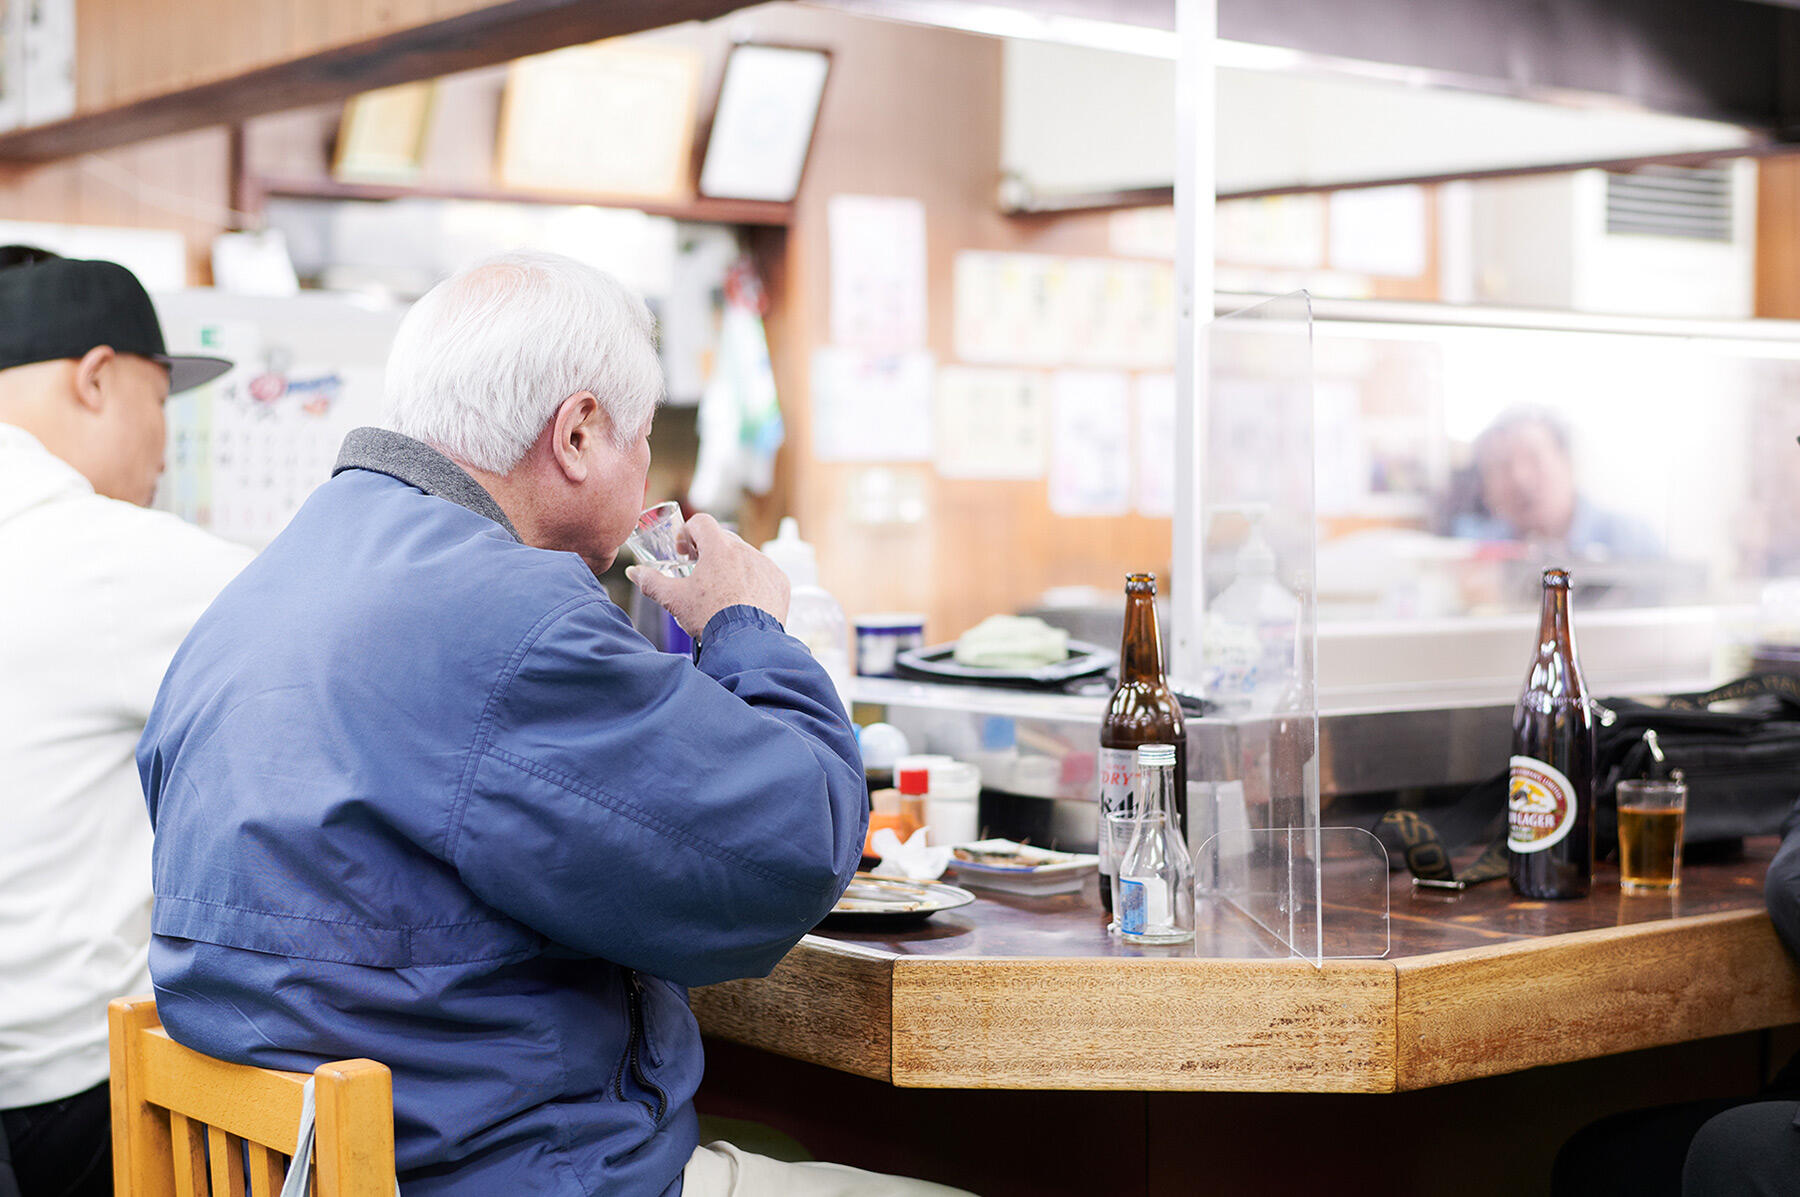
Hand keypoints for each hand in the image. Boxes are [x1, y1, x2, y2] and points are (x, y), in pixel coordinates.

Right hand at [626, 513, 790, 637]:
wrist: (746, 642)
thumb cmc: (709, 618)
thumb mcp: (674, 600)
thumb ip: (651, 582)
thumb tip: (634, 572)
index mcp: (718, 548)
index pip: (702, 522)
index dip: (689, 533)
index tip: (685, 552)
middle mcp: (745, 551)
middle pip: (723, 539)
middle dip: (709, 551)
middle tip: (699, 573)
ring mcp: (765, 565)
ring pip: (744, 556)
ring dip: (731, 566)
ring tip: (721, 592)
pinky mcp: (779, 581)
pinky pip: (763, 573)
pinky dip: (752, 581)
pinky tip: (742, 600)